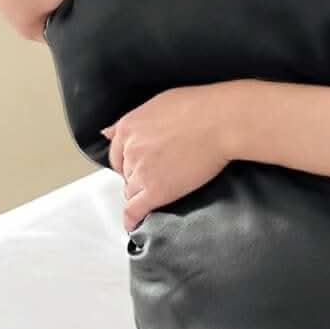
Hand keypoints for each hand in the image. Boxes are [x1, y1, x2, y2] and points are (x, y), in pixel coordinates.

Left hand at [102, 84, 237, 232]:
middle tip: (158, 176)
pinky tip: (134, 224)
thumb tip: (108, 132)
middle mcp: (130, 149)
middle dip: (138, 177)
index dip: (128, 163)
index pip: (117, 154)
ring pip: (131, 192)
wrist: (221, 121)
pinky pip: (135, 210)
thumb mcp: (158, 103)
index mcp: (129, 127)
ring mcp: (142, 171)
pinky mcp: (156, 190)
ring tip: (160, 194)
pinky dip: (132, 220)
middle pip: (126, 173)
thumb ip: (132, 122)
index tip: (137, 167)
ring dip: (142, 194)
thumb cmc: (200, 107)